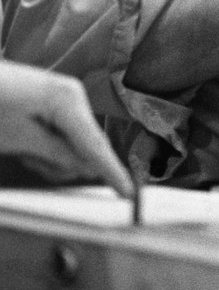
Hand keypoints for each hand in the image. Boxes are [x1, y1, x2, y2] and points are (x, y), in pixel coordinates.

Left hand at [0, 60, 132, 196]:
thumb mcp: (18, 137)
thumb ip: (55, 153)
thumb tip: (86, 167)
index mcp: (69, 100)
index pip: (95, 144)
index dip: (111, 171)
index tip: (130, 193)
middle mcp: (74, 96)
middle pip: (86, 146)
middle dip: (63, 163)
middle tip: (29, 162)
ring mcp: (65, 98)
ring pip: (73, 144)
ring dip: (50, 156)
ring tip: (22, 151)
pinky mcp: (54, 102)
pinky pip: (63, 134)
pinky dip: (47, 146)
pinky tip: (26, 142)